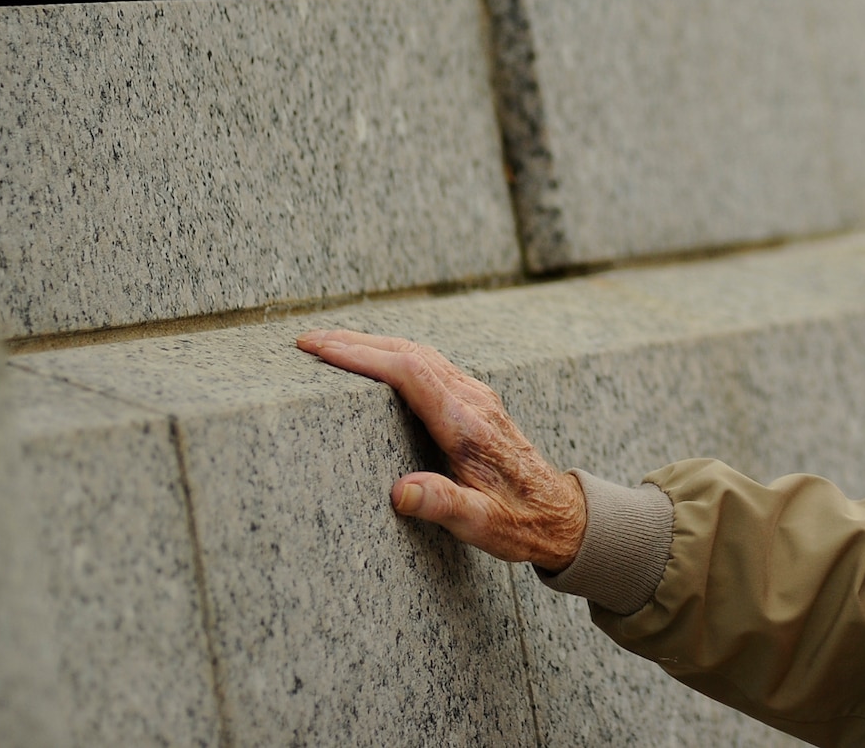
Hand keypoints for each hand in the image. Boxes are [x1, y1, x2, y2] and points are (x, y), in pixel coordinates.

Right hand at [296, 329, 587, 568]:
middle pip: (410, 352)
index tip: (320, 350)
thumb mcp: (479, 523)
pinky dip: (394, 355)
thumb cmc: (517, 521)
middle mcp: (472, 399)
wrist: (557, 512)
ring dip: (373, 344)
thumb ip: (442, 504)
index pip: (409, 372)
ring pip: (420, 353)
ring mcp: (475, 396)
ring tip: (329, 344)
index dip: (362, 356)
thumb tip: (401, 492)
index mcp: (466, 423)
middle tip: (307, 340)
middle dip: (355, 341)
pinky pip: (429, 365)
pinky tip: (375, 361)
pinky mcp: (475, 402)